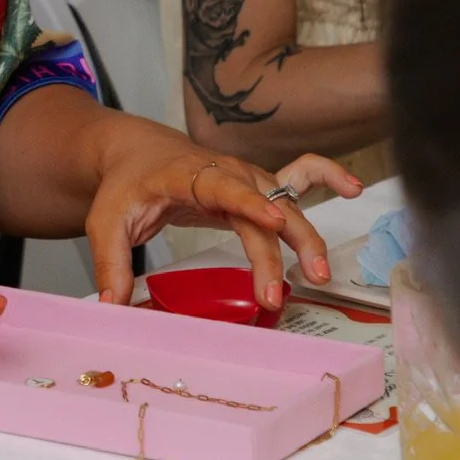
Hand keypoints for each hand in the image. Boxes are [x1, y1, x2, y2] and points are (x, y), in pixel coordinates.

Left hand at [82, 115, 361, 306]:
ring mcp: (246, 178)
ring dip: (306, 236)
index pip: (222, 186)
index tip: (271, 222)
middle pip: (262, 208)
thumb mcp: (105, 221)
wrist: (136, 152)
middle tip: (277, 294)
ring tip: (318, 274)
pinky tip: (354, 190)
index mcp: (188, 175)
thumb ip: (111, 263)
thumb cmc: (125, 184)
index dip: (248, 203)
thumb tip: (112, 307)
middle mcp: (226, 172)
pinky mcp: (257, 188)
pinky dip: (328, 177)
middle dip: (277, 248)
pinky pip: (300, 176)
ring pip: (286, 202)